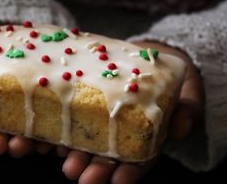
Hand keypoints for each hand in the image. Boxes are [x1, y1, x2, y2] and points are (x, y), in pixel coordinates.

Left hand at [61, 41, 204, 183]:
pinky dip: (48, 130)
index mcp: (144, 137)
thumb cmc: (170, 76)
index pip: (137, 161)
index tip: (118, 181)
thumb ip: (187, 108)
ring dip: (66, 153)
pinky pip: (61, 119)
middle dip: (90, 168)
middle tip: (77, 174)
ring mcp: (95, 120)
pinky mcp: (77, 103)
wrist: (148, 54)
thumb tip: (181, 128)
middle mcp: (117, 134)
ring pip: (79, 142)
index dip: (128, 173)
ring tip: (58, 159)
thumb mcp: (188, 89)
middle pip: (103, 156)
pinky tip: (38, 137)